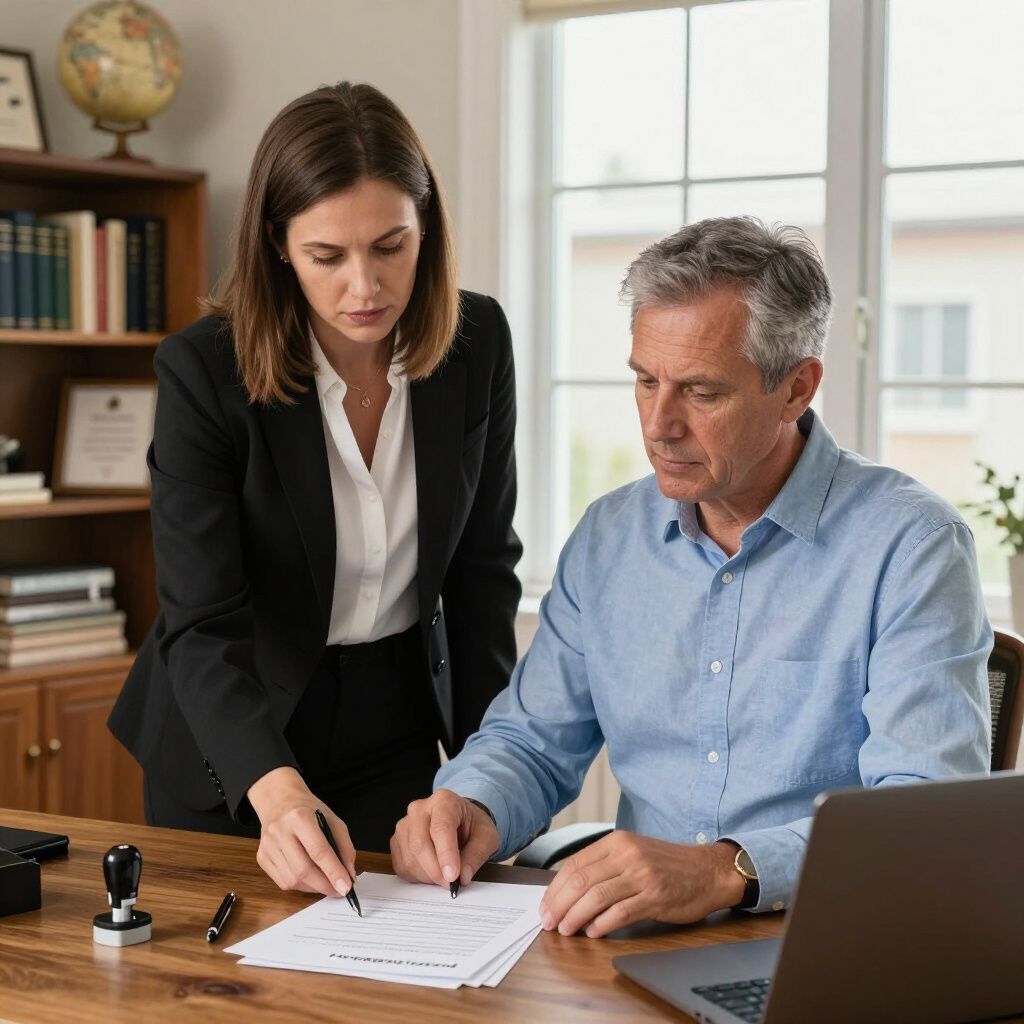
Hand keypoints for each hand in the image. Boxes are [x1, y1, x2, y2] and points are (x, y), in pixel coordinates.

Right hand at [248, 766, 356, 896]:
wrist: (279, 801)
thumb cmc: (309, 810)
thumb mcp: (332, 819)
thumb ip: (344, 846)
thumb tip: (349, 875)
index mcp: (300, 817)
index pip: (319, 851)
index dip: (334, 872)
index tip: (345, 887)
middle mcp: (280, 832)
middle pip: (303, 870)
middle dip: (324, 885)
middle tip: (338, 890)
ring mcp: (268, 846)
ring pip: (291, 880)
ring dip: (312, 888)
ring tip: (324, 883)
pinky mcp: (262, 857)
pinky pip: (282, 882)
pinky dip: (299, 885)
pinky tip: (308, 878)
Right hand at [391, 789, 498, 887]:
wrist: (460, 820)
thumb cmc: (472, 825)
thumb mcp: (487, 836)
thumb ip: (477, 854)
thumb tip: (462, 876)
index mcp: (444, 801)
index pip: (441, 827)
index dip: (446, 854)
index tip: (453, 875)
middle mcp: (420, 809)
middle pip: (420, 843)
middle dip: (436, 870)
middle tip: (450, 883)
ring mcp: (405, 825)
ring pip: (410, 857)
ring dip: (428, 876)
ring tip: (444, 876)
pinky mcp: (397, 842)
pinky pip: (402, 866)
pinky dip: (418, 877)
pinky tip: (432, 873)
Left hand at [539, 831, 743, 938]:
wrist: (707, 870)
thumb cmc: (667, 865)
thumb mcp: (633, 853)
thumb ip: (604, 865)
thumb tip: (569, 890)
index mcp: (617, 842)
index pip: (575, 864)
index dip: (555, 888)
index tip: (545, 905)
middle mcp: (627, 855)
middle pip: (581, 880)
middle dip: (559, 904)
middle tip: (548, 922)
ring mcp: (642, 875)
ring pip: (596, 896)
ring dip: (576, 917)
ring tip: (566, 930)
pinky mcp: (655, 896)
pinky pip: (620, 912)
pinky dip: (602, 924)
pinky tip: (593, 932)